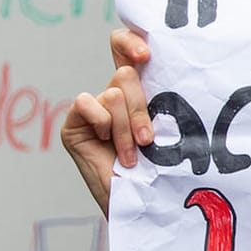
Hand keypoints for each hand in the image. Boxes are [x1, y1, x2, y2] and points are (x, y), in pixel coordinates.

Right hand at [62, 28, 153, 216]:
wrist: (138, 208)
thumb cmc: (157, 175)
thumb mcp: (165, 133)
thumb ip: (161, 104)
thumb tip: (176, 75)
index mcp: (137, 93)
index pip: (127, 48)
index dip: (132, 42)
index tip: (147, 57)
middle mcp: (114, 96)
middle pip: (125, 72)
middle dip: (140, 107)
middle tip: (147, 140)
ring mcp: (93, 110)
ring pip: (113, 93)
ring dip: (126, 128)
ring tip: (132, 155)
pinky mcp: (74, 123)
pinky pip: (87, 103)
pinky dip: (101, 123)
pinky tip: (105, 144)